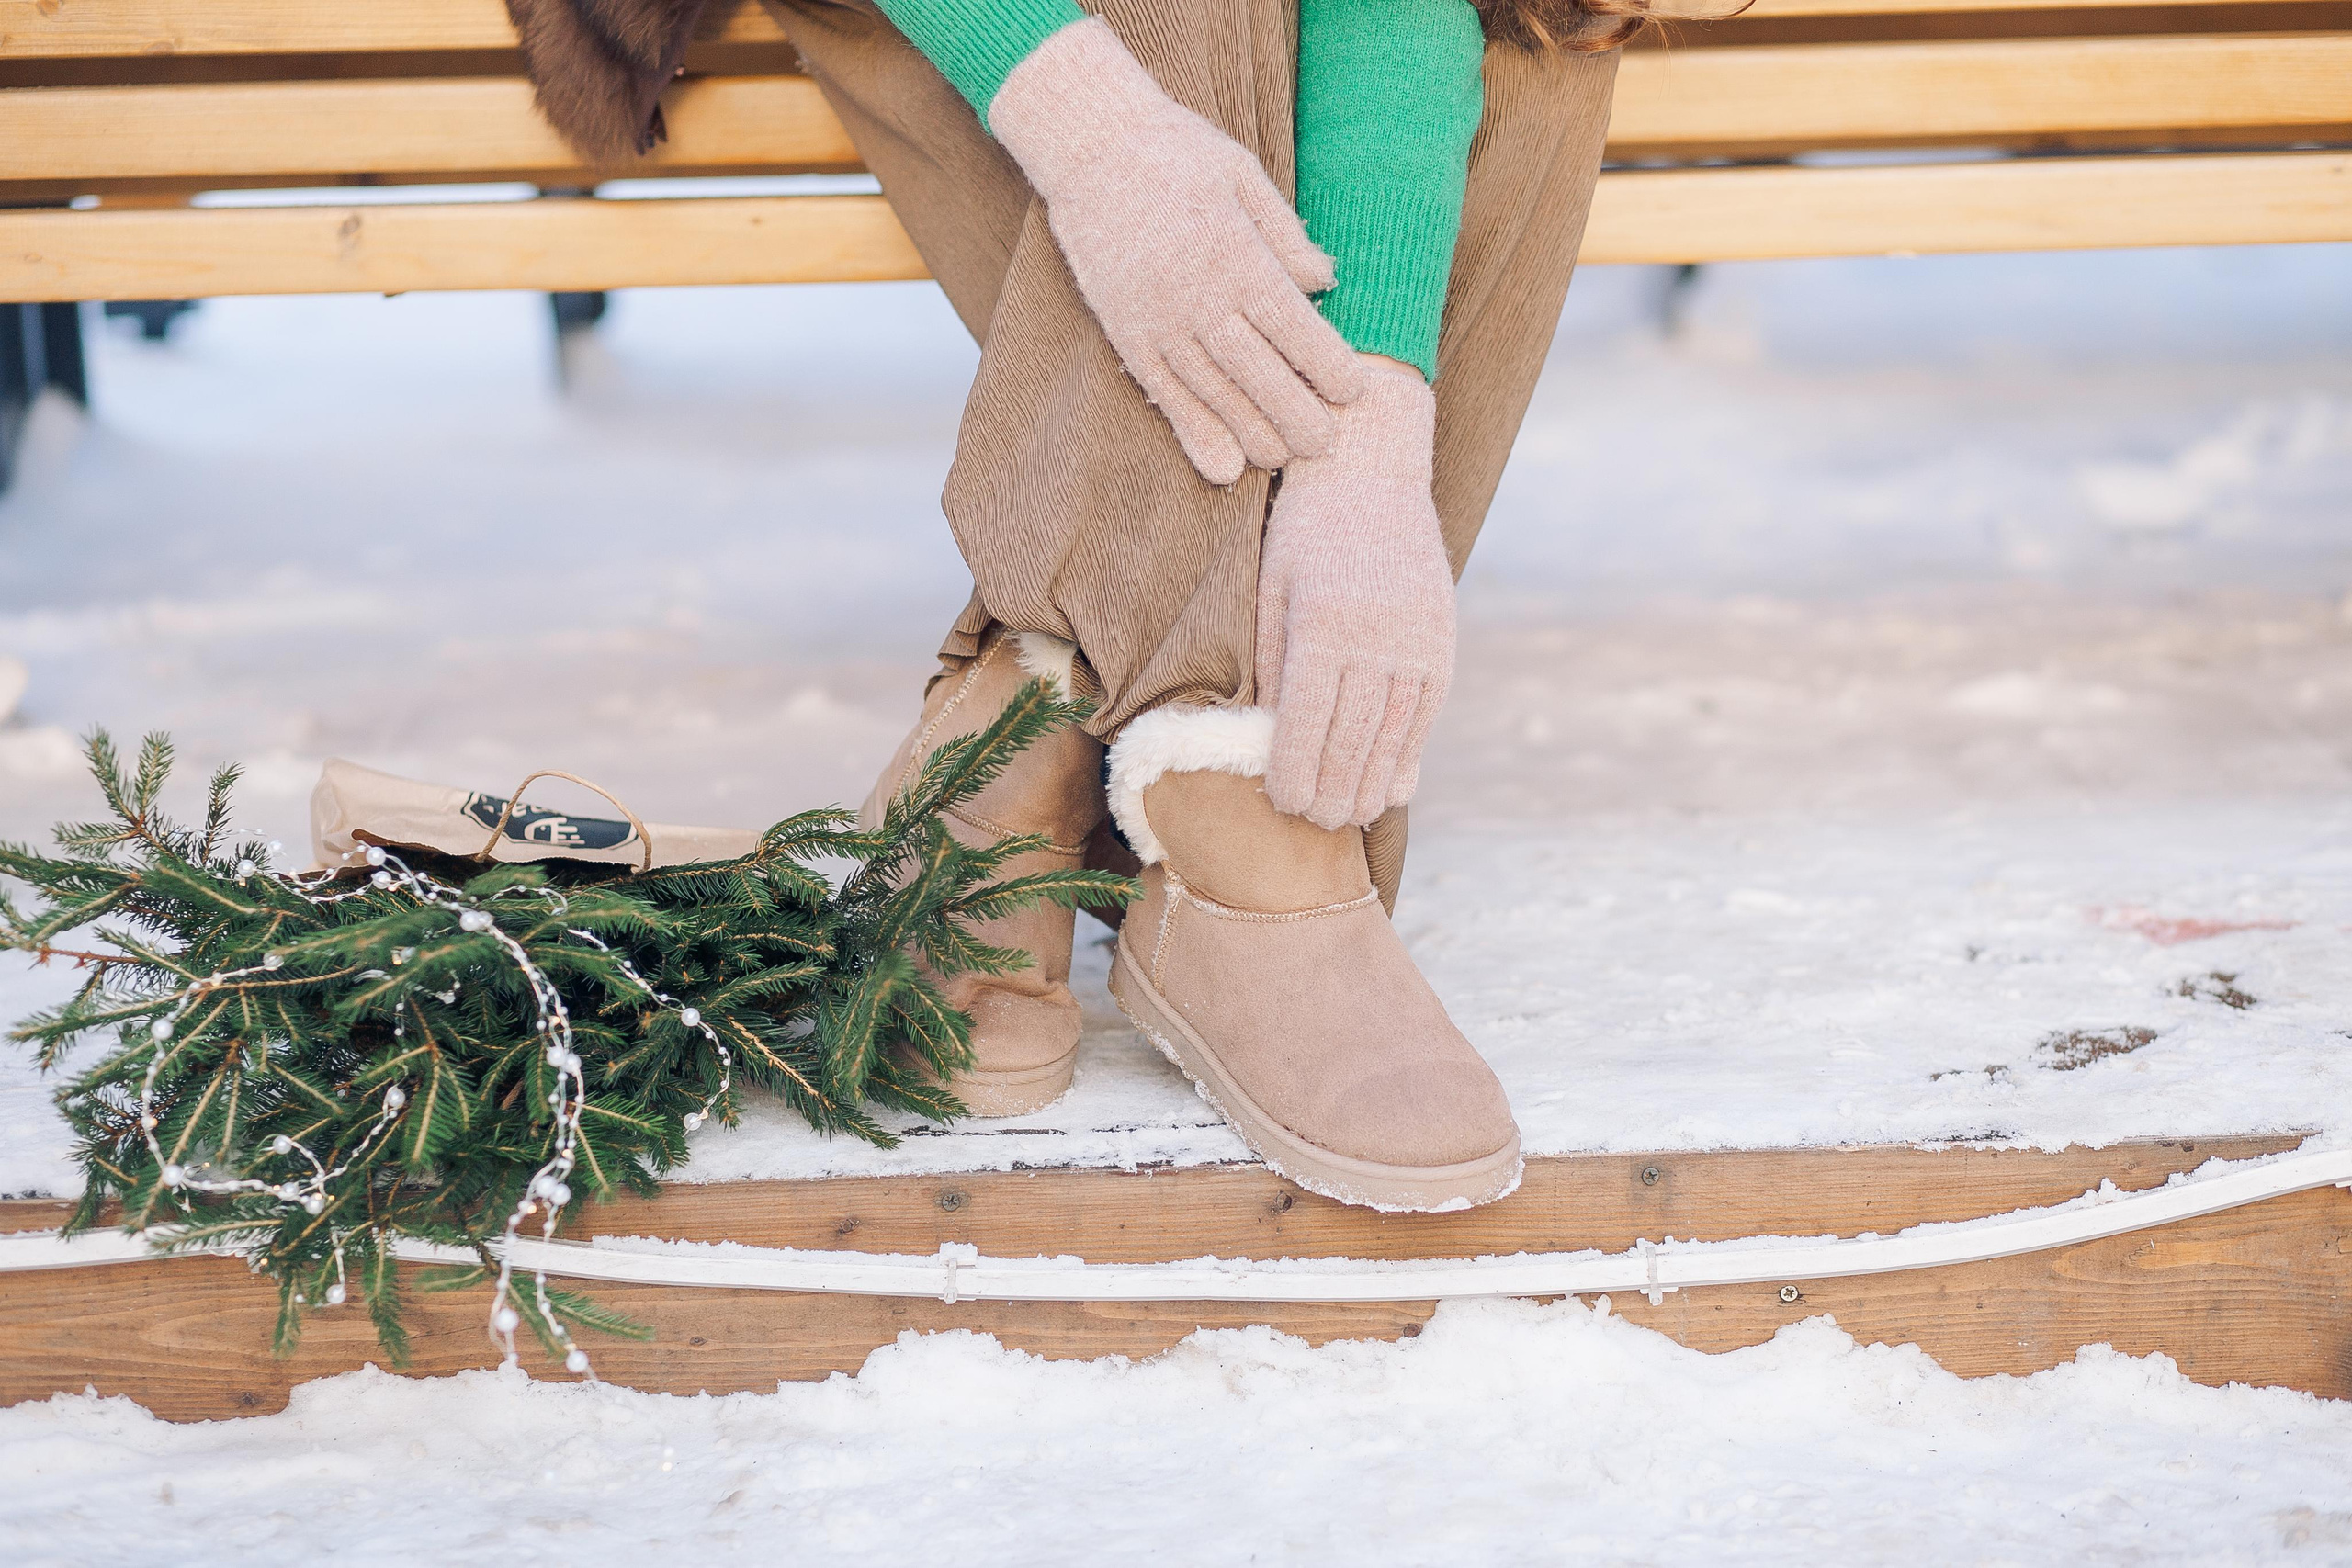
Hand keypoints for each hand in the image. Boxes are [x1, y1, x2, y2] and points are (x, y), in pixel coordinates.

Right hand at [991, 19, 1365, 484]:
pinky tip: (1223, 468)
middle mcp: (1196, 297)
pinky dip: (1195, 435)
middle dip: (1297, 417)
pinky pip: (1165, 396)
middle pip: (1258, 374)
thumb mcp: (1242, 175)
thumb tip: (1325, 281)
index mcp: (1235, 255)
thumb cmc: (1176, 153)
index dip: (1326, 366)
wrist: (1088, 147)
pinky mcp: (1128, 335)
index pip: (1292, 327)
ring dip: (1253, 434)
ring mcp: (1158, 322)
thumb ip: (1285, 235)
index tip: (1353, 389)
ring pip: (1214, 395)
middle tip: (1326, 447)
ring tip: (1284, 459)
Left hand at [1255, 356, 1454, 827]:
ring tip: (1349, 817)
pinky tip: (1392, 785)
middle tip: (1312, 825)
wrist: (1372, 469)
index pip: (1306, 724)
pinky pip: (1426, 713)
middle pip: (1353, 740)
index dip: (1292, 774)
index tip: (1279, 805)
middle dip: (1331, 791)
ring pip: (1395, 734)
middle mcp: (1377, 636)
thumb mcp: (1270, 593)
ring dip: (1371, 785)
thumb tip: (1267, 743)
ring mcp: (1418, 639)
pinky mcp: (1443, 640)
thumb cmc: (1301, 532)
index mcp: (1322, 624)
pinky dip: (1408, 754)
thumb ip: (1274, 666)